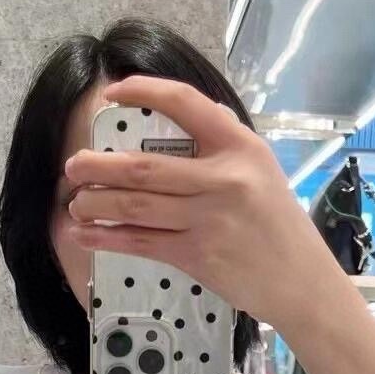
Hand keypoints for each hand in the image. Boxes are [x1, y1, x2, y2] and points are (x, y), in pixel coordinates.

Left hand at [63, 73, 356, 343]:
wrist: (301, 281)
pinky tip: (85, 235)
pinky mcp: (196, 256)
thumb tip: (192, 117)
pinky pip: (141, 242)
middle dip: (99, 166)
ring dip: (96, 203)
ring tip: (75, 202)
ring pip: (136, 206)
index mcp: (240, 146)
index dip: (144, 92)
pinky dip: (108, 239)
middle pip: (144, 168)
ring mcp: (207, 219)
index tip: (113, 92)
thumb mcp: (263, 170)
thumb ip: (226, 145)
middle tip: (73, 166)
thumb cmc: (279, 225)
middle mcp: (223, 178)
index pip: (185, 103)